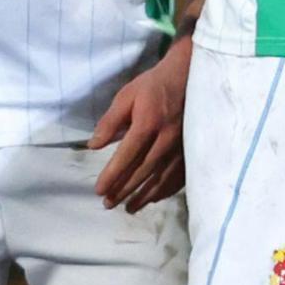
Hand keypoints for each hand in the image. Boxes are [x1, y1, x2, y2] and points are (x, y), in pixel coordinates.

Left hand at [89, 42, 192, 209]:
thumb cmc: (154, 85)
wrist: (190, 76)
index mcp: (148, 124)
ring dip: (142, 196)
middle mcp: (166, 139)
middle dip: (123, 190)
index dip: (112, 175)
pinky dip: (163, 191)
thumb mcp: (127, 95)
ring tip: (127, 208)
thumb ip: (110, 121)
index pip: (126, 156)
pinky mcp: (191, 151)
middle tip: (108, 204)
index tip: (99, 190)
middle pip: (142, 172)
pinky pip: (177, 177)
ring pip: (160, 179)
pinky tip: (152, 199)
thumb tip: (93, 145)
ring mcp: (181, 148)